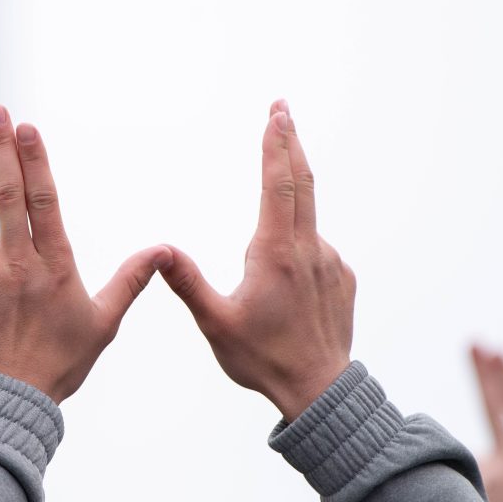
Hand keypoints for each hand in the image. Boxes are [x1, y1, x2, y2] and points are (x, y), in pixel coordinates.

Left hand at [0, 105, 172, 403]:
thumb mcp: (103, 323)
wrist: (6, 402)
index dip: (35, 158)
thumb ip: (130, 280)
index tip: (25, 124)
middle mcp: (18, 262)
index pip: (45, 199)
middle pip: (6, 190)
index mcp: (56, 266)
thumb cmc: (59, 362)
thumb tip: (165, 249)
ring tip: (1, 288)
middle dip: (0, 145)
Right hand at [159, 101, 354, 420]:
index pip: (279, 185)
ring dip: (292, 198)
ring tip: (273, 208)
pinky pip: (317, 248)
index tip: (276, 113)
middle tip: (283, 109)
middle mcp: (309, 249)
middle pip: (303, 183)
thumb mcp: (215, 323)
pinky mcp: (342, 278)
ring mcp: (330, 262)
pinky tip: (287, 273)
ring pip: (308, 219)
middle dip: (290, 143)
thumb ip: (188, 283)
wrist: (320, 391)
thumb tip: (160, 249)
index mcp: (276, 253)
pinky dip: (300, 242)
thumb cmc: (263, 359)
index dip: (275, 145)